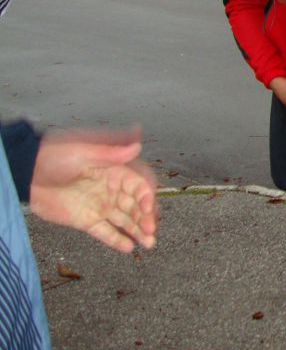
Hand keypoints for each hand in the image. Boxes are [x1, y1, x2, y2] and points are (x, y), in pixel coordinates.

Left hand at [29, 127, 156, 252]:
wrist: (26, 173)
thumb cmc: (54, 157)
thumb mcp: (83, 153)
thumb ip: (111, 154)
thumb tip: (138, 146)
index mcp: (114, 171)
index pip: (139, 185)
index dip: (147, 197)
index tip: (147, 210)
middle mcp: (111, 189)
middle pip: (135, 205)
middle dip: (146, 218)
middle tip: (151, 231)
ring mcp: (99, 206)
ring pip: (124, 220)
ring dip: (137, 230)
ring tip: (148, 244)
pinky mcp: (86, 220)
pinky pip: (104, 231)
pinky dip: (116, 239)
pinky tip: (128, 247)